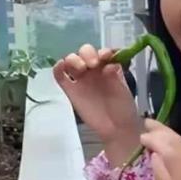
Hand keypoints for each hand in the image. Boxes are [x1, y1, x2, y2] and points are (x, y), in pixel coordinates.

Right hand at [53, 44, 140, 165]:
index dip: (102, 51)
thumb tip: (107, 65)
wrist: (117, 128)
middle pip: (84, 52)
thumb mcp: (123, 90)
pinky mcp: (70, 91)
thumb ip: (115, 76)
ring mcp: (80, 79)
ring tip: (81, 69)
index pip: (101, 52)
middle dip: (87, 53)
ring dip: (74, 59)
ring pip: (71, 61)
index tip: (105, 57)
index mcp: (107, 66)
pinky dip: (58, 68)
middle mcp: (93, 70)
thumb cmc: (123, 108)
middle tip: (92, 65)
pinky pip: (60, 76)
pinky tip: (60, 66)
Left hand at [140, 119, 180, 179]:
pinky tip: (151, 157)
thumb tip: (179, 147)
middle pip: (179, 146)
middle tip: (146, 125)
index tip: (154, 125)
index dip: (168, 131)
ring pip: (173, 156)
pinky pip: (166, 175)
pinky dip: (158, 164)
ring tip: (145, 138)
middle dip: (161, 133)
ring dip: (157, 143)